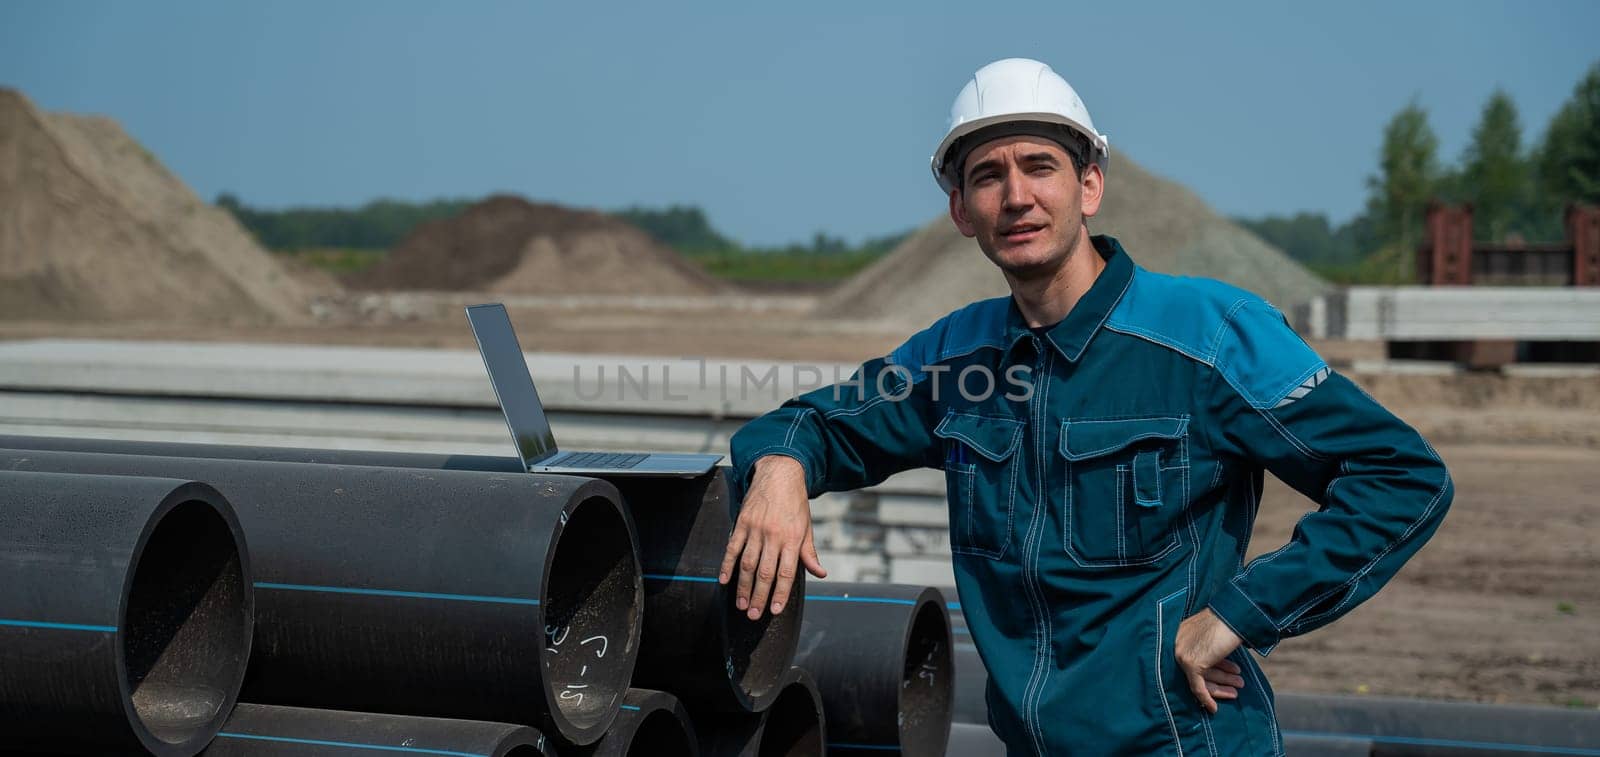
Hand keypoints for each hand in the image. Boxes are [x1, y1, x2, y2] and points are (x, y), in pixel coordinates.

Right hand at [717, 455, 826, 619]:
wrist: (780, 474)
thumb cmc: (795, 503)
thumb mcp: (806, 527)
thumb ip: (809, 553)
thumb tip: (820, 573)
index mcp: (792, 539)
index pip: (786, 573)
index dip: (780, 594)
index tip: (774, 611)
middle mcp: (774, 536)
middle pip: (765, 573)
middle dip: (759, 597)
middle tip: (754, 615)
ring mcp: (756, 529)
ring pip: (747, 564)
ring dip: (743, 587)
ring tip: (741, 604)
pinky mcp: (742, 523)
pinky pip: (732, 547)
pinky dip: (727, 565)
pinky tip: (723, 580)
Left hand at [1174, 608, 1246, 713]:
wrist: (1234, 615)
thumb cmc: (1229, 621)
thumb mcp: (1214, 633)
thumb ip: (1209, 646)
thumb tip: (1216, 662)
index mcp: (1180, 633)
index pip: (1193, 659)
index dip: (1211, 671)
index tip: (1222, 679)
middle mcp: (1176, 643)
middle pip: (1196, 670)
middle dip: (1220, 679)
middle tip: (1237, 685)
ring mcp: (1182, 654)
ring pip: (1199, 679)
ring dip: (1221, 687)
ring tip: (1239, 687)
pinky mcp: (1190, 663)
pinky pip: (1197, 687)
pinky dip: (1206, 699)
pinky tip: (1214, 708)